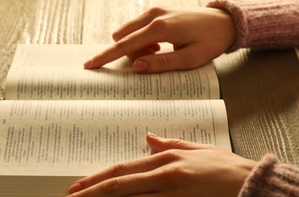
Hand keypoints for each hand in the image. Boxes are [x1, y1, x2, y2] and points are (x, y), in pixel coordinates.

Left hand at [55, 133, 256, 196]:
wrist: (252, 189)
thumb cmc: (224, 169)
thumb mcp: (195, 149)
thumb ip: (167, 144)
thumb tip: (146, 138)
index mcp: (164, 159)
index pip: (119, 169)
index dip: (94, 179)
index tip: (75, 188)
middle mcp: (162, 177)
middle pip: (114, 188)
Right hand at [84, 7, 235, 72]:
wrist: (224, 22)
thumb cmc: (209, 42)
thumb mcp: (189, 60)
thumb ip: (161, 64)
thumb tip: (136, 67)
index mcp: (160, 28)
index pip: (125, 45)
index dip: (106, 57)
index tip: (89, 65)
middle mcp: (153, 15)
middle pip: (122, 38)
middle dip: (127, 54)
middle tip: (151, 61)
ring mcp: (153, 10)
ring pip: (127, 32)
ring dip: (134, 47)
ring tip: (158, 52)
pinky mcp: (156, 11)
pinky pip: (136, 27)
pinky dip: (140, 39)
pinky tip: (158, 44)